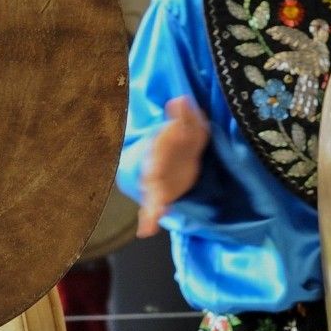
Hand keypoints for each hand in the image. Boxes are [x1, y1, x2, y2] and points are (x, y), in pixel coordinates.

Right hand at [137, 96, 209, 236]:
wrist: (170, 160)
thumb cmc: (180, 143)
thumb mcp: (185, 128)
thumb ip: (183, 116)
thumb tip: (181, 99)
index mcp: (160, 148)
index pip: (160, 148)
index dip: (159, 153)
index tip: (158, 158)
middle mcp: (154, 166)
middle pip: (153, 172)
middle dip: (153, 176)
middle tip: (152, 180)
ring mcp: (156, 183)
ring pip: (152, 194)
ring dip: (151, 206)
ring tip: (151, 218)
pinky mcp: (160, 195)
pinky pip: (152, 208)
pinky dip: (148, 219)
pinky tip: (145, 231)